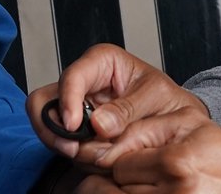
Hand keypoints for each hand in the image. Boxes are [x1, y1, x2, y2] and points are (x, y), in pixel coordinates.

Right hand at [26, 44, 209, 164]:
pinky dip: (71, 153)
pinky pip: (59, 142)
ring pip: (46, 123)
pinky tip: (89, 158)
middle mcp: (84, 82)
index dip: (68, 100)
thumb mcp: (156, 96)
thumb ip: (128, 108)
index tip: (73, 125)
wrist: (176, 120)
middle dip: (54, 127)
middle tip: (72, 148)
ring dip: (60, 143)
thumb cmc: (166, 100)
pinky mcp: (75, 130)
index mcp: (102, 62)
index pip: (72, 75)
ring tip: (83, 155)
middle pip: (45, 101)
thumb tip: (98, 125)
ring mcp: (76, 107)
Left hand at [77, 121, 220, 193]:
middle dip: (112, 180)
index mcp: (174, 163)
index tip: (123, 159)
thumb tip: (107, 145)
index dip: (117, 159)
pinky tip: (147, 191)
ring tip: (140, 183)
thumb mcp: (187, 124)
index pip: (116, 164)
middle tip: (128, 174)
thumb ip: (143, 128)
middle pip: (109, 190)